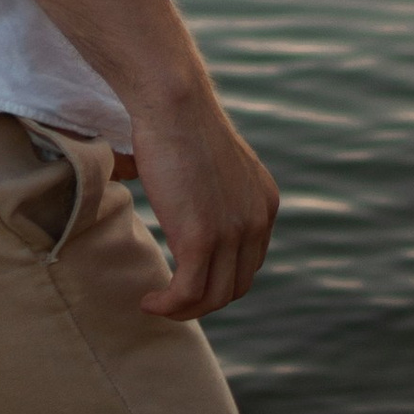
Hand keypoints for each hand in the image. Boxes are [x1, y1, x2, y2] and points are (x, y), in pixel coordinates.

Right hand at [122, 87, 280, 319]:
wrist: (174, 102)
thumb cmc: (180, 119)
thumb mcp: (212, 161)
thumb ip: (212, 189)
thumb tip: (184, 204)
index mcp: (264, 203)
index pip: (249, 262)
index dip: (219, 278)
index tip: (188, 280)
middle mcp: (257, 221)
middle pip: (235, 286)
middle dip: (203, 300)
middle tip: (170, 299)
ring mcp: (232, 232)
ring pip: (213, 297)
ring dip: (184, 310)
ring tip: (156, 305)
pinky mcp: (201, 239)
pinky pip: (188, 293)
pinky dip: (168, 305)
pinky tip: (149, 302)